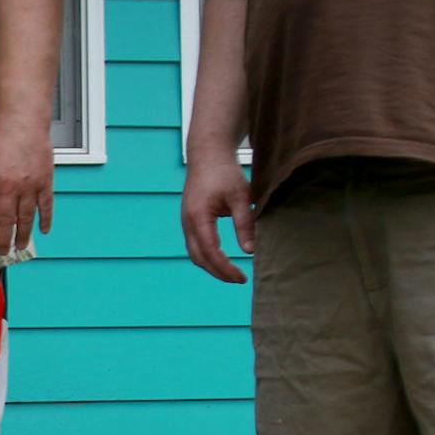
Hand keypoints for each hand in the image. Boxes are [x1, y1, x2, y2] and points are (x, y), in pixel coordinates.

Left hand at [0, 127, 52, 257]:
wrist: (23, 117)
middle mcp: (10, 187)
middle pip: (6, 220)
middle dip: (3, 239)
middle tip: (1, 253)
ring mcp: (29, 185)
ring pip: (26, 217)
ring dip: (22, 235)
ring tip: (19, 247)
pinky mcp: (45, 180)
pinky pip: (46, 205)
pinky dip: (45, 219)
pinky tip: (43, 230)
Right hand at [180, 149, 254, 283]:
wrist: (207, 155)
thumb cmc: (225, 173)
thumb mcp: (240, 197)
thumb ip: (244, 224)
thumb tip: (249, 251)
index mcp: (198, 217)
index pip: (211, 252)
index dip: (225, 268)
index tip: (242, 277)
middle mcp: (187, 223)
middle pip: (199, 258)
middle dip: (218, 273)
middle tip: (239, 279)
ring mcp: (186, 222)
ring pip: (194, 254)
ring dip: (211, 267)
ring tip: (232, 273)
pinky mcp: (189, 220)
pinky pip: (195, 245)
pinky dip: (207, 256)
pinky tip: (222, 258)